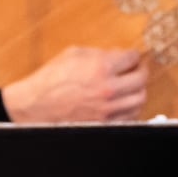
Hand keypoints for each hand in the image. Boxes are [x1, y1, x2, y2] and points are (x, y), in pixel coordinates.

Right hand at [1, 45, 147, 123]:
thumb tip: (117, 55)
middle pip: (141, 79)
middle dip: (141, 71)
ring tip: (132, 86)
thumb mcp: (73, 54)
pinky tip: (124, 102)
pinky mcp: (104, 123)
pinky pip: (130, 116)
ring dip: (138, 90)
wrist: (36, 105)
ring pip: (140, 99)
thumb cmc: (51, 79)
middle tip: (137, 69)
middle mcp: (108, 89)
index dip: (133, 55)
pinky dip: (131, 108)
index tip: (132, 57)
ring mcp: (107, 109)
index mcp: (101, 67)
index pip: (132, 58)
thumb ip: (99, 53)